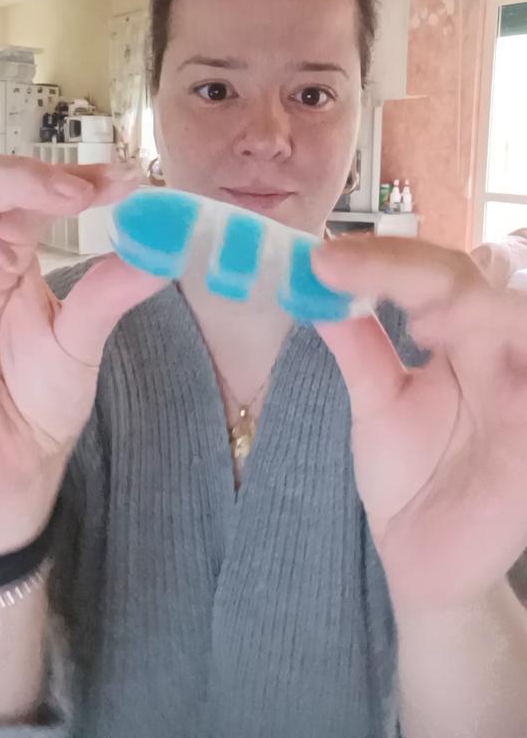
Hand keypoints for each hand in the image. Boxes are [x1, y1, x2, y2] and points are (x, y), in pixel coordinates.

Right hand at [0, 156, 166, 556]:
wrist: (3, 473)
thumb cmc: (35, 406)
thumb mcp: (78, 344)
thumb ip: (110, 293)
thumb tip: (165, 247)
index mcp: (10, 253)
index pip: (35, 193)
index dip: (74, 176)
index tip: (124, 179)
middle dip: (21, 177)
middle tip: (73, 195)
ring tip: (13, 253)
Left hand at [311, 236, 526, 609]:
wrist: (425, 561)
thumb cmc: (410, 477)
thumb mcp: (376, 403)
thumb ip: (358, 346)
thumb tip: (314, 283)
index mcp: (462, 338)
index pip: (436, 275)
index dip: (385, 259)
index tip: (321, 260)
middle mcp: (498, 353)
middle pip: (477, 282)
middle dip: (419, 273)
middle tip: (349, 276)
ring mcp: (523, 393)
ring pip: (521, 320)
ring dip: (474, 308)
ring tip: (420, 319)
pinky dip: (513, 355)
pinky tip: (457, 357)